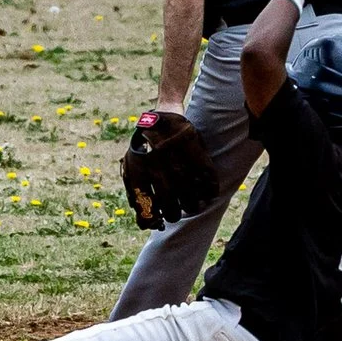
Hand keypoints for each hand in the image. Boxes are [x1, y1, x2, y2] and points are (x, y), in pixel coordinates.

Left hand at [121, 111, 220, 229]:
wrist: (160, 117)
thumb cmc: (144, 149)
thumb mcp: (131, 167)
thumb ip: (134, 193)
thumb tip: (143, 224)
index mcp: (137, 165)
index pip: (144, 200)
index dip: (152, 217)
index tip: (158, 223)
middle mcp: (154, 158)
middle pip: (168, 196)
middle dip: (173, 213)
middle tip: (176, 216)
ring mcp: (174, 151)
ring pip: (187, 187)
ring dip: (192, 203)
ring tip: (193, 207)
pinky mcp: (191, 143)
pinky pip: (204, 171)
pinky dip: (209, 186)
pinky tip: (210, 194)